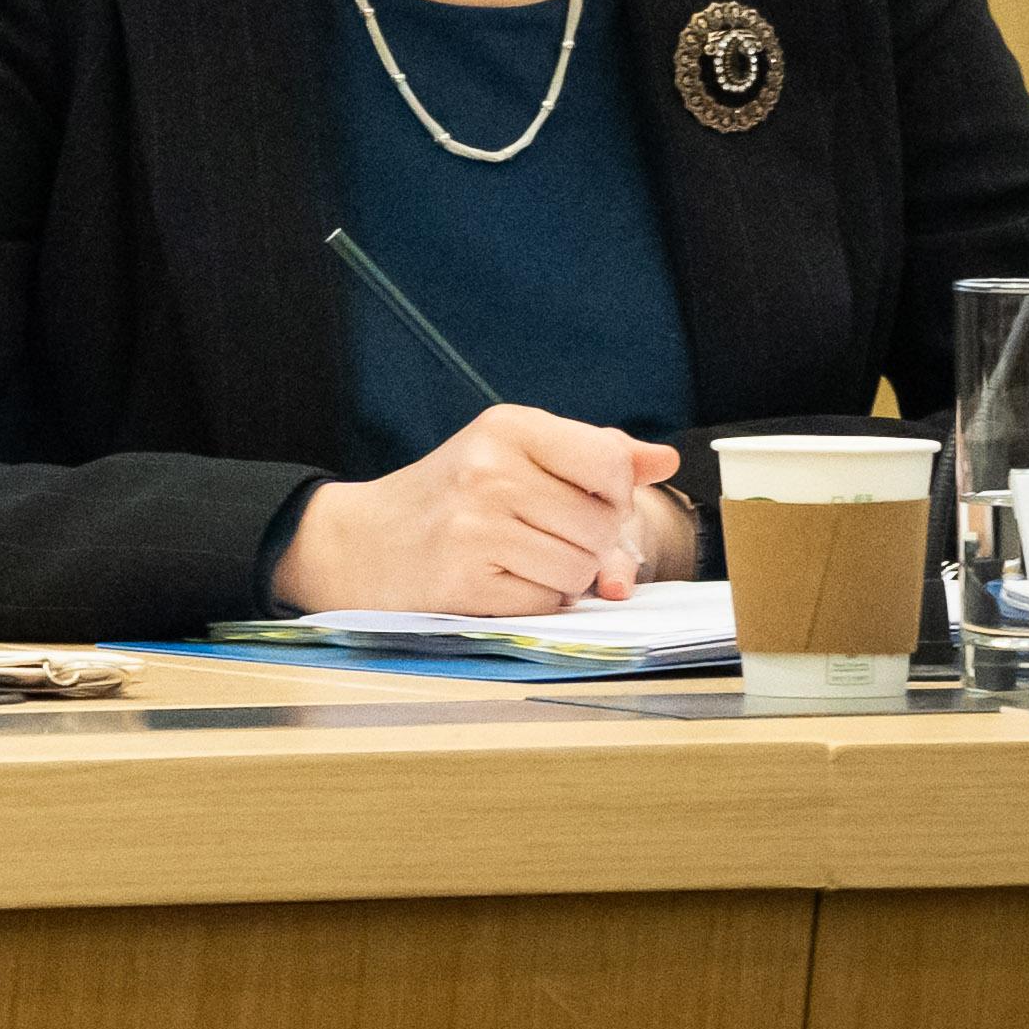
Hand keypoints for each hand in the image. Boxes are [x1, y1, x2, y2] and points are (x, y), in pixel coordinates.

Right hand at [270, 404, 681, 615]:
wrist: (364, 543)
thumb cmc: (452, 496)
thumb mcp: (512, 453)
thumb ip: (591, 454)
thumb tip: (664, 460)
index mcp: (507, 426)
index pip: (610, 462)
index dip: (613, 494)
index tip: (585, 499)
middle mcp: (489, 469)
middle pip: (601, 525)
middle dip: (589, 542)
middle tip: (544, 535)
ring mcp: (474, 526)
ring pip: (581, 569)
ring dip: (565, 576)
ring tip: (522, 557)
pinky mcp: (465, 579)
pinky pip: (547, 603)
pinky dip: (536, 601)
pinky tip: (501, 581)